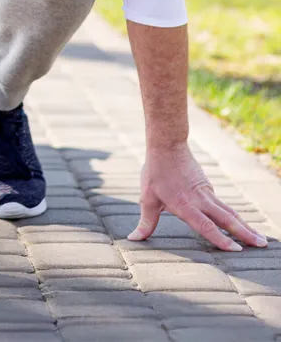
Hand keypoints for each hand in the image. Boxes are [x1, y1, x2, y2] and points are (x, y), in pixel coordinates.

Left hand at [128, 143, 268, 250]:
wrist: (167, 145)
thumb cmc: (155, 172)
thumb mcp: (147, 198)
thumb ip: (145, 222)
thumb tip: (134, 239)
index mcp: (185, 205)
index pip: (206, 225)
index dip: (221, 239)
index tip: (237, 250)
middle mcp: (200, 199)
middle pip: (226, 219)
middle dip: (245, 233)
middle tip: (262, 245)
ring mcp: (206, 192)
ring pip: (229, 211)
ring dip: (244, 225)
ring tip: (259, 238)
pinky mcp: (207, 186)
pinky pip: (222, 204)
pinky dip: (233, 215)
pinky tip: (239, 223)